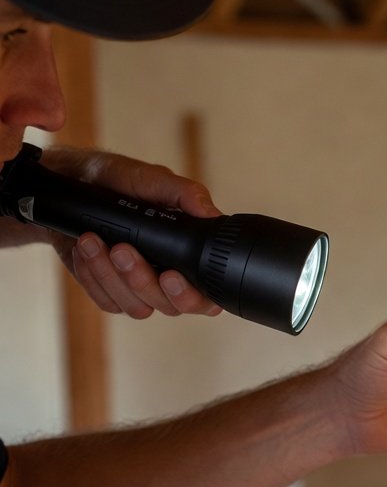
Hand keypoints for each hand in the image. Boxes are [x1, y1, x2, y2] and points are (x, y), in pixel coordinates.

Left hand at [44, 147, 224, 319]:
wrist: (74, 182)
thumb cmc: (119, 180)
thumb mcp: (152, 179)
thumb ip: (184, 193)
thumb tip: (211, 214)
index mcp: (188, 255)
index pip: (205, 297)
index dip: (192, 296)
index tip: (170, 275)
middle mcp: (167, 278)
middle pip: (169, 307)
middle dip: (143, 281)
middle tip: (122, 249)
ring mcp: (138, 289)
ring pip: (135, 307)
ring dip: (111, 276)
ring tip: (93, 240)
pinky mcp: (110, 292)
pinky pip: (107, 302)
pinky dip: (92, 275)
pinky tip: (86, 248)